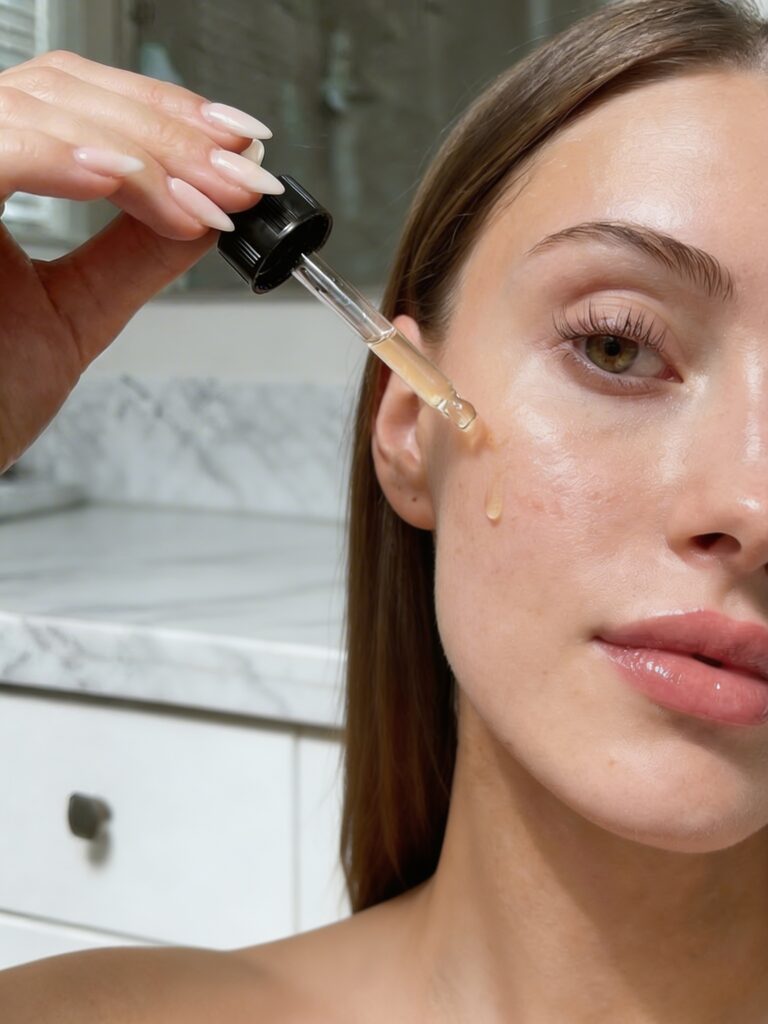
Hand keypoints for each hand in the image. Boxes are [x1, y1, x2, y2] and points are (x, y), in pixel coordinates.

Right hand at [0, 49, 280, 469]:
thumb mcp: (76, 313)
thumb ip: (134, 255)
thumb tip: (208, 211)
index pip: (73, 102)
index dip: (161, 113)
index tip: (236, 147)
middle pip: (64, 90)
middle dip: (171, 134)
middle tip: (241, 177)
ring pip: (42, 108)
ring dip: (146, 153)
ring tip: (207, 202)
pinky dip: (75, 160)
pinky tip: (139, 188)